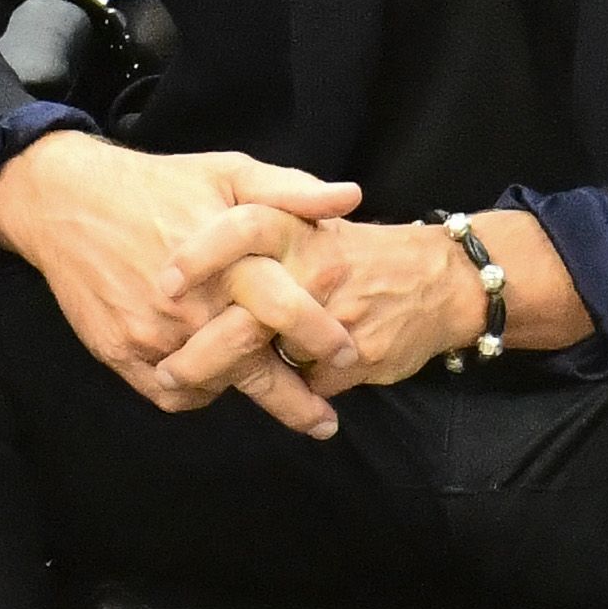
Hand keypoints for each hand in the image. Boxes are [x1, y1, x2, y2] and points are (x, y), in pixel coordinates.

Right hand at [0, 131, 360, 430]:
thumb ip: (292, 190)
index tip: (352, 357)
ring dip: (248, 394)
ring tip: (284, 405)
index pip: (287, 310)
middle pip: (254, 367)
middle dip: (296, 398)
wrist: (70, 201)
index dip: (323, 338)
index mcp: (226, 261)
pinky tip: (220, 381)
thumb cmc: (161, 185)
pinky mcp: (122, 352)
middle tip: (323, 420)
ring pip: (216, 383)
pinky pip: (174, 394)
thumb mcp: (230, 172)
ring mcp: (153, 334)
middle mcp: (191, 306)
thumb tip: (350, 198)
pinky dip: (200, 392)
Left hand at [153, 208, 595, 413]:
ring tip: (182, 386)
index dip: (201, 255)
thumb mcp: (316, 216)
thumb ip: (270, 214)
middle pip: (244, 318)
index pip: (244, 228)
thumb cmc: (363, 251)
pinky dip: (286, 394)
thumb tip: (208, 249)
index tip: (163, 284)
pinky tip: (271, 390)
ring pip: (267, 363)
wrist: (444, 281)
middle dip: (199, 354)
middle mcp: (317, 272)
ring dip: (225, 378)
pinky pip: (303, 387)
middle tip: (163, 370)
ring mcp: (335, 320)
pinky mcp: (354, 361)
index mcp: (301, 231)